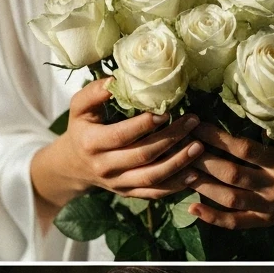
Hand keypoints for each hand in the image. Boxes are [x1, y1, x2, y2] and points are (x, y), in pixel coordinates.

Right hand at [32, 80, 202, 209]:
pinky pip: (155, 193)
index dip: (145, 124)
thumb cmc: (82, 128)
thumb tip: (117, 79)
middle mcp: (105, 167)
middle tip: (192, 121)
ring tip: (199, 146)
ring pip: (152, 177)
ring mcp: (118, 183)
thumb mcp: (79, 108)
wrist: (74, 165)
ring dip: (179, 163)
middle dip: (171, 138)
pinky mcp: (129, 193)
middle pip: (143, 155)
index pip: (122, 135)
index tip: (166, 111)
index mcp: (92, 143)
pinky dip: (176, 185)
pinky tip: (195, 173)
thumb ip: (94, 92)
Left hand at [182, 123, 273, 235]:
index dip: (219, 138)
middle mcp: (271, 186)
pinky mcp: (262, 221)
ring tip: (181, 172)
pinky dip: (213, 218)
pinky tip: (193, 209)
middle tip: (182, 147)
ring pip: (230, 199)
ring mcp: (266, 207)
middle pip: (232, 174)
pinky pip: (235, 222)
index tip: (198, 126)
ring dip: (203, 187)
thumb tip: (265, 122)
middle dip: (204, 160)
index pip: (245, 150)